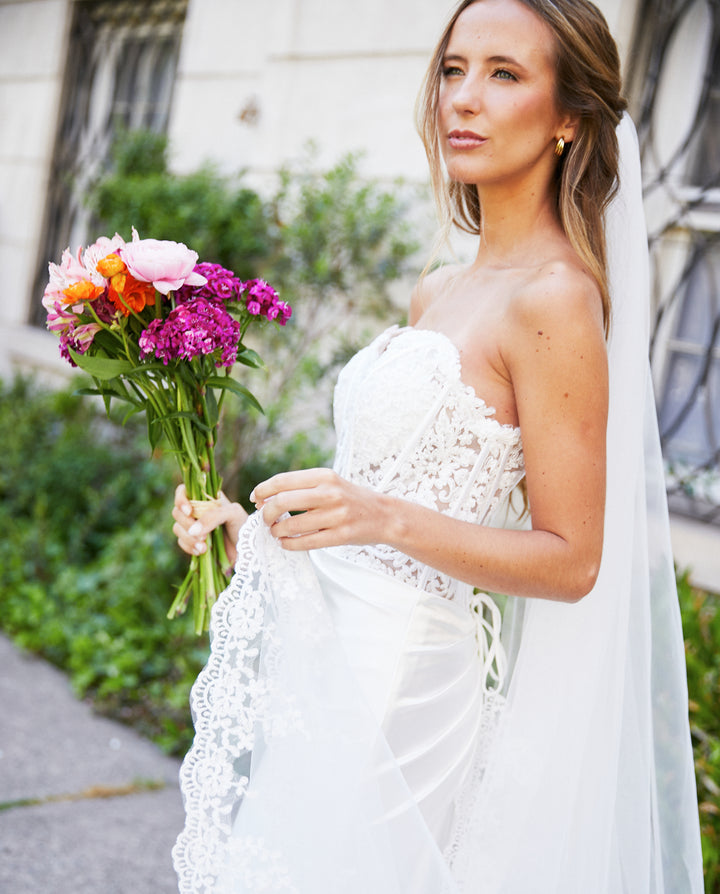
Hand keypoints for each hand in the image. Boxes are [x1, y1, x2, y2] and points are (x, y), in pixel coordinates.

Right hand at [172, 484, 247, 562]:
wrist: (248, 551)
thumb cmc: (243, 526)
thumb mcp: (233, 514)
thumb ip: (214, 516)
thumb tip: (193, 530)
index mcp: (206, 498)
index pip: (183, 491)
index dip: (181, 499)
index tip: (189, 511)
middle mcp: (197, 510)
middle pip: (177, 512)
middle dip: (187, 524)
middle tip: (202, 536)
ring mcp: (194, 526)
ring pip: (177, 528)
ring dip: (188, 539)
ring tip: (204, 548)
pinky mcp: (193, 541)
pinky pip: (182, 542)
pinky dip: (189, 547)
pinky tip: (201, 552)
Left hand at [251, 468, 388, 550]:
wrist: (384, 515)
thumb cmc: (350, 498)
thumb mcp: (330, 483)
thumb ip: (302, 487)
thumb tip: (265, 498)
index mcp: (324, 475)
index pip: (282, 480)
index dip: (263, 490)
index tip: (256, 499)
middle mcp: (330, 493)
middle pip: (282, 502)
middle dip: (266, 513)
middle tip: (265, 520)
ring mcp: (336, 515)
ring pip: (291, 525)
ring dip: (276, 531)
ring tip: (276, 532)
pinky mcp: (341, 536)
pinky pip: (305, 543)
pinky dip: (288, 545)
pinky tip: (286, 543)